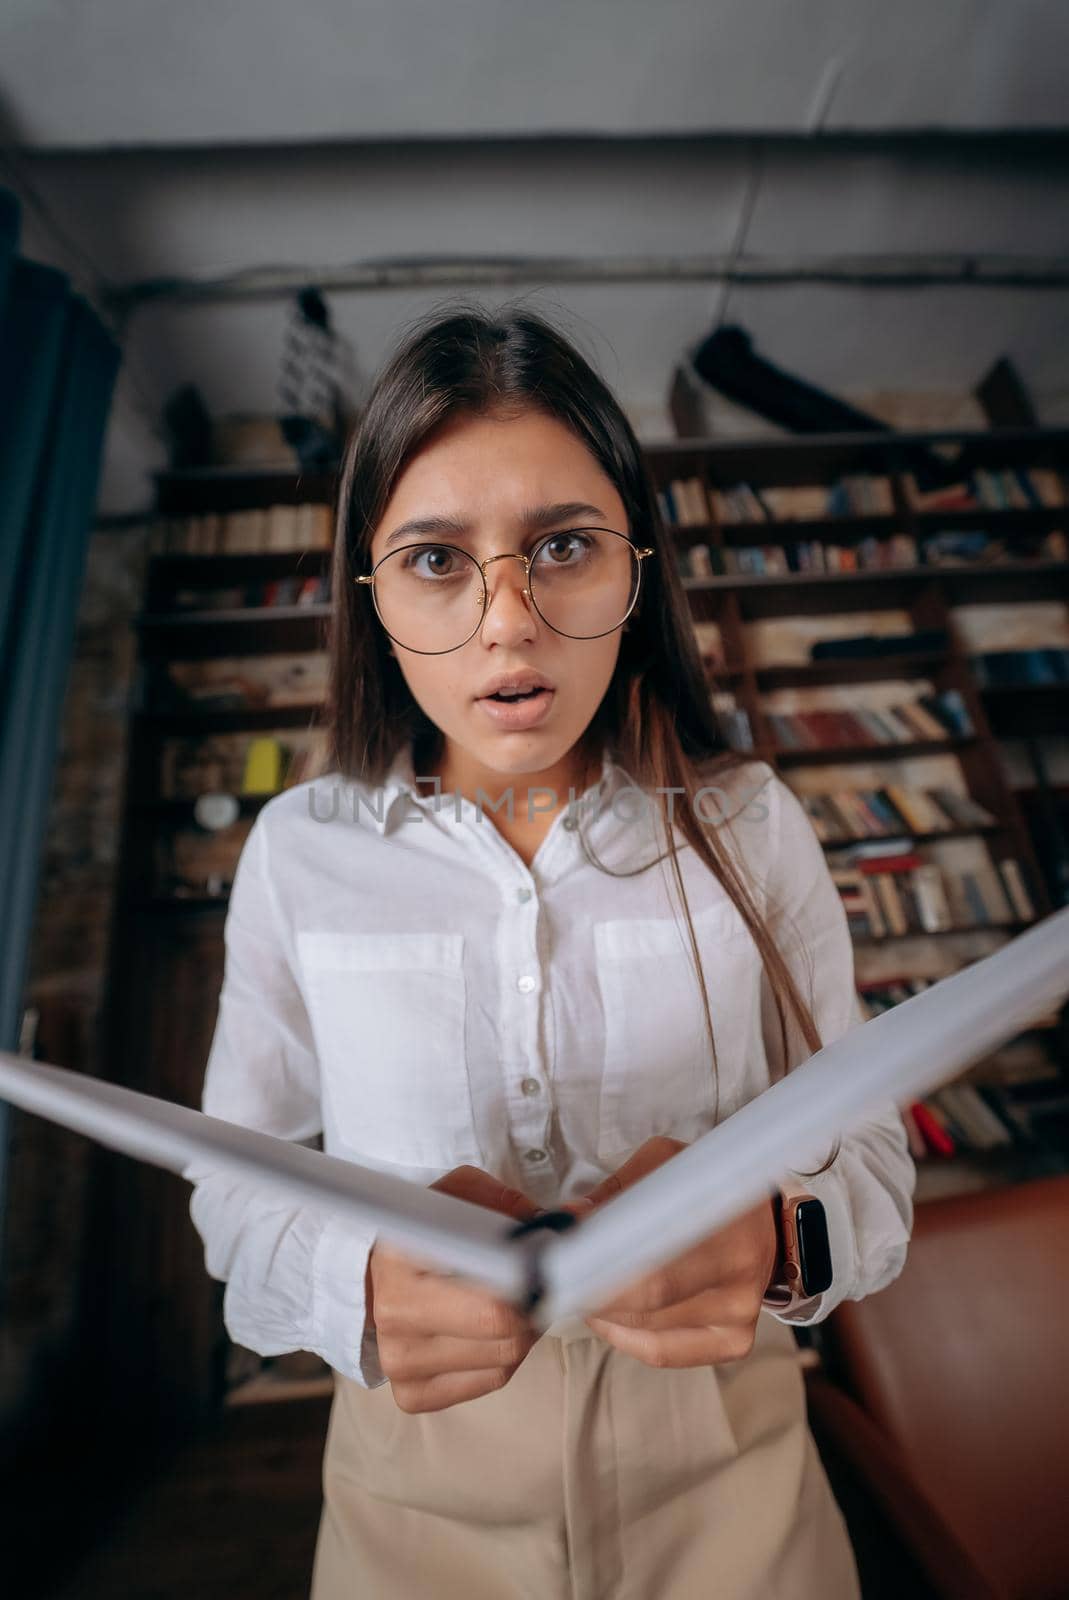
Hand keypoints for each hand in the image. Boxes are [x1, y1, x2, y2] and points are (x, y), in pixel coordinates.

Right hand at [367, 1166, 541, 1412]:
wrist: (377, 1275)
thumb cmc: (426, 1232)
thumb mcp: (458, 1196)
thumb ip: (507, 1205)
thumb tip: (568, 1220)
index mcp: (402, 1256)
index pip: (486, 1290)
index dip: (527, 1279)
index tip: (542, 1267)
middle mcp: (394, 1313)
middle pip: (502, 1329)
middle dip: (531, 1306)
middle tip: (534, 1286)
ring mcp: (399, 1360)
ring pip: (503, 1360)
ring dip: (522, 1333)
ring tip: (512, 1304)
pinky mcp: (411, 1394)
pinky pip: (490, 1382)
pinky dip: (504, 1359)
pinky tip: (492, 1334)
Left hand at [573, 1136, 779, 1368]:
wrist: (768, 1222)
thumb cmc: (710, 1187)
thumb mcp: (668, 1165)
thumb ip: (619, 1191)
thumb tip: (570, 1219)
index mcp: (727, 1223)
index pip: (653, 1263)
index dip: (600, 1265)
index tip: (561, 1260)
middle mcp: (739, 1275)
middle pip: (649, 1300)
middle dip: (593, 1288)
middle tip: (559, 1276)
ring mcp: (740, 1315)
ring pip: (648, 1327)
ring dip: (602, 1309)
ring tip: (578, 1285)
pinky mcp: (734, 1341)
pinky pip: (663, 1352)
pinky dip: (624, 1336)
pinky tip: (604, 1316)